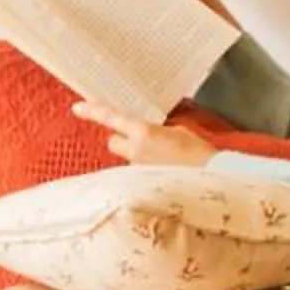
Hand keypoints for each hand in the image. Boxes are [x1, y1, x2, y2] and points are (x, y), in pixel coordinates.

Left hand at [72, 102, 215, 167]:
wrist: (211, 176)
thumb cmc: (197, 152)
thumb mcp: (177, 131)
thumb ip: (155, 131)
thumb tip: (147, 135)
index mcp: (144, 132)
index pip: (112, 119)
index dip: (94, 112)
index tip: (77, 107)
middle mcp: (136, 150)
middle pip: (112, 141)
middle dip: (121, 140)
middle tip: (139, 141)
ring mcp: (137, 168)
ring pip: (126, 157)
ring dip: (136, 156)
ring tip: (162, 160)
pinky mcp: (141, 182)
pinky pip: (136, 171)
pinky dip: (145, 169)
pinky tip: (164, 171)